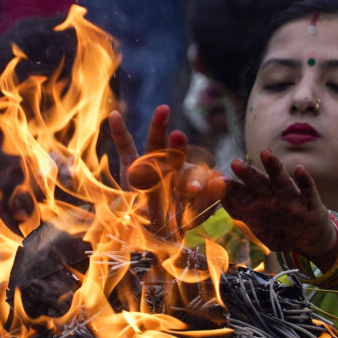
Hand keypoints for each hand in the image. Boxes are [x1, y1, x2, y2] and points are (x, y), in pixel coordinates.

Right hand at [108, 106, 223, 232]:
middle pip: (174, 156)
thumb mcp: (192, 214)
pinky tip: (114, 115)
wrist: (151, 228)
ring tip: (163, 109)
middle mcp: (168, 169)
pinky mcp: (130, 167)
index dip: (200, 177)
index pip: (194, 175)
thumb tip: (223, 179)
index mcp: (186, 180)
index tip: (215, 179)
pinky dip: (119, 133)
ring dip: (157, 129)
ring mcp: (148, 167)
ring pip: (153, 146)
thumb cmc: (176, 220)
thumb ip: (207, 199)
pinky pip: (125, 148)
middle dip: (177, 148)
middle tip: (179, 135)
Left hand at [222, 149, 334, 258]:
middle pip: (258, 183)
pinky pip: (308, 191)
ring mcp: (292, 200)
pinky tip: (299, 169)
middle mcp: (273, 197)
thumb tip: (218, 199)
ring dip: (274, 168)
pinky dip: (305, 180)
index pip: (241, 193)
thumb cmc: (281, 231)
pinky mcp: (311, 205)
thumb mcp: (258, 225)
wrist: (310, 243)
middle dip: (247, 173)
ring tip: (266, 153)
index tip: (214, 180)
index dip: (229, 188)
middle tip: (235, 162)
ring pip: (281, 181)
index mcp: (259, 202)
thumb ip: (240, 212)